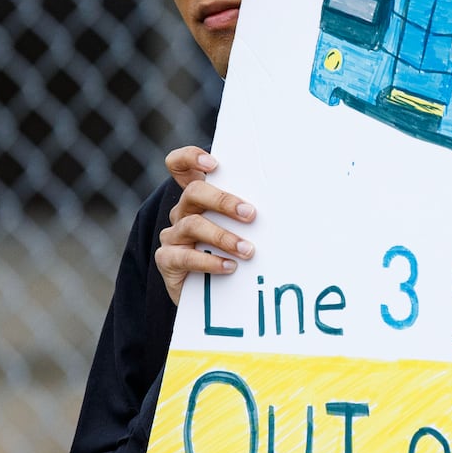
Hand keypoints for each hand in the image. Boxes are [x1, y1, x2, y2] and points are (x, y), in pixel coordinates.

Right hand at [154, 146, 255, 304]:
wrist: (208, 294)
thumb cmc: (232, 251)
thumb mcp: (240, 228)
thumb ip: (248, 213)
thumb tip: (284, 206)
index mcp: (198, 198)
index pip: (180, 166)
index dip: (190, 158)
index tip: (213, 164)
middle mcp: (183, 211)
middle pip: (194, 192)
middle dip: (224, 201)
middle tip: (250, 214)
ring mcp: (173, 235)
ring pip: (193, 225)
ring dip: (224, 237)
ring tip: (248, 250)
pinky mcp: (167, 260)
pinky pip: (185, 257)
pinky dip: (209, 261)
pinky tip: (229, 266)